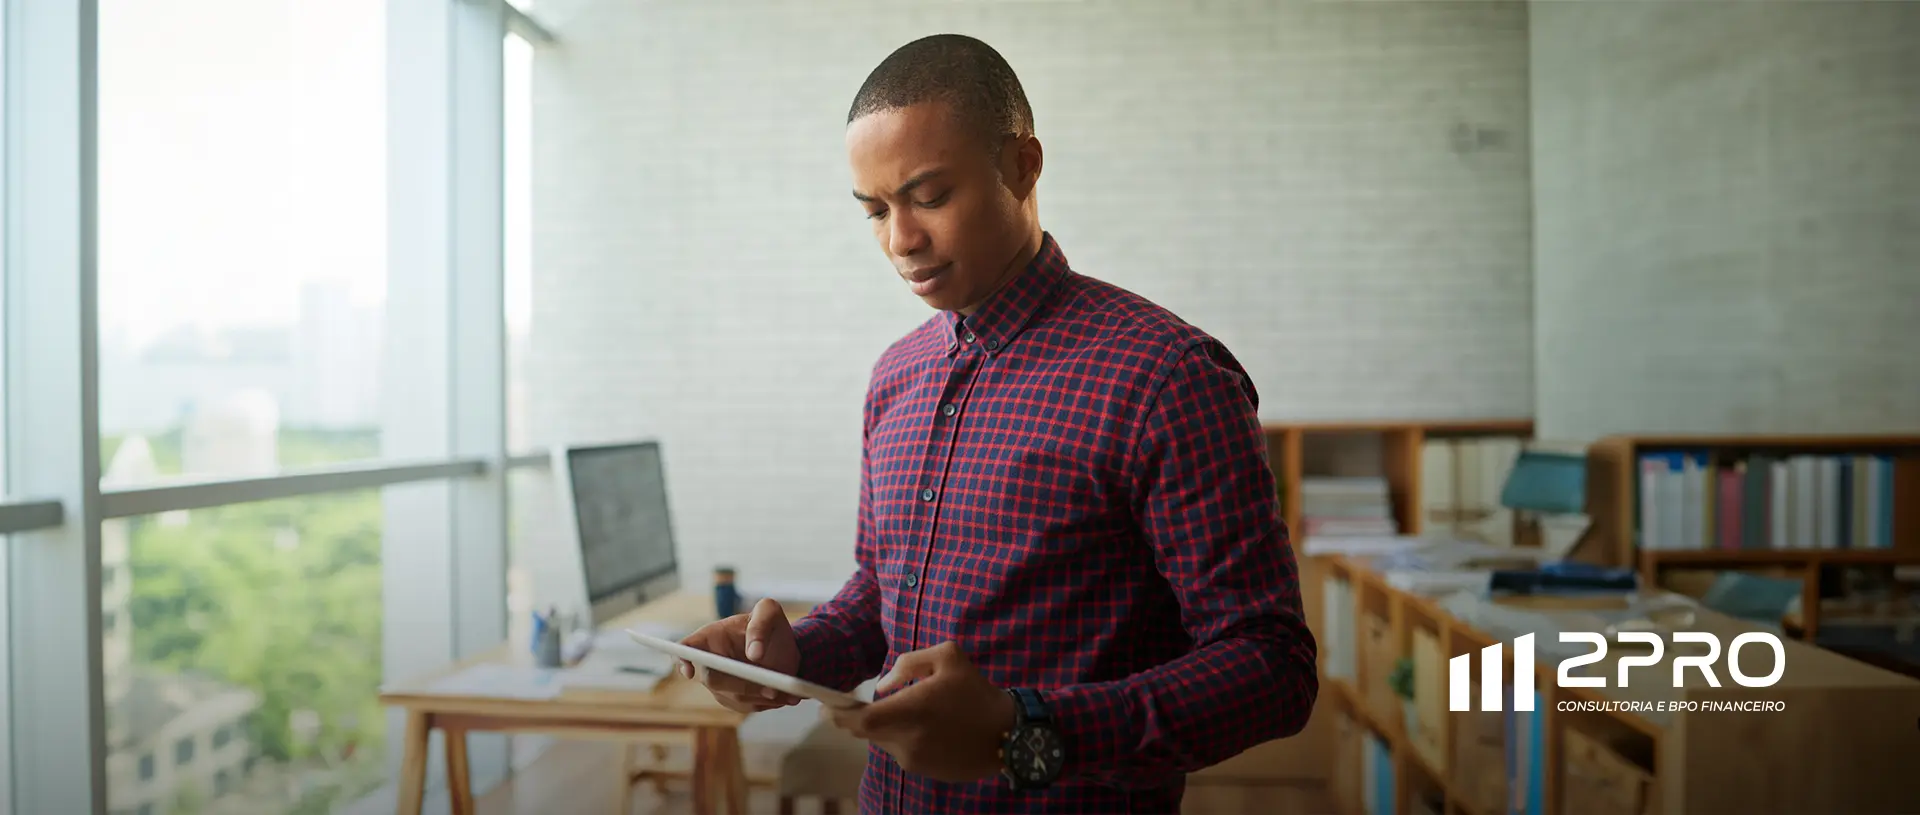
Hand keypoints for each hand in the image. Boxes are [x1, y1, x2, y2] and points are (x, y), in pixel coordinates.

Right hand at [676, 597, 804, 713]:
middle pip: (714, 680)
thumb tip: (754, 654)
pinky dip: (769, 703)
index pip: (686, 648)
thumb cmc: (770, 624)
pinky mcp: (737, 700)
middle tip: (772, 688)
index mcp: (710, 637)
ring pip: (735, 698)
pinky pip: (749, 707)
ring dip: (761, 696)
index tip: (690, 672)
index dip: (682, 660)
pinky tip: (787, 695)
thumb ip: (761, 624)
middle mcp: (711, 663)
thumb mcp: (769, 612)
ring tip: (787, 690)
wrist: (784, 647)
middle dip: (742, 685)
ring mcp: (722, 685)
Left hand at [827, 641, 1016, 782]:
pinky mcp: (925, 772)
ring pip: (884, 742)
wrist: (1008, 733)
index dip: (838, 715)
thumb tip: (882, 686)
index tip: (828, 706)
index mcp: (911, 711)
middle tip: (868, 703)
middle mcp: (907, 741)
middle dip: (862, 718)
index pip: (859, 720)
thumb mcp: (948, 656)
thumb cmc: (976, 691)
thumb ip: (909, 663)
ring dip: (887, 727)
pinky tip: (929, 728)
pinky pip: (901, 752)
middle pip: (866, 732)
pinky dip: (904, 739)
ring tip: (916, 712)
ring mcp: (915, 760)